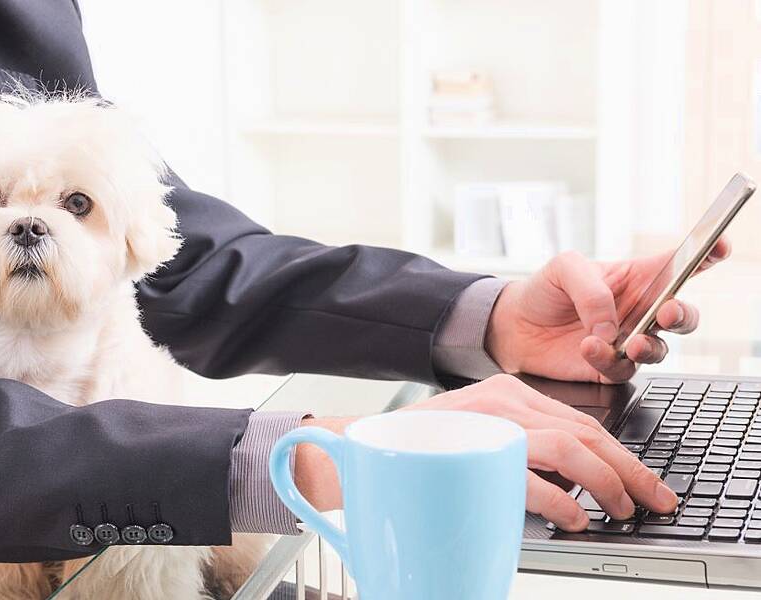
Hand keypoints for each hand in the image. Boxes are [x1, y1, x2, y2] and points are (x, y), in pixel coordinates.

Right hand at [293, 375, 679, 531]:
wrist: (354, 450)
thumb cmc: (414, 452)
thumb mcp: (474, 439)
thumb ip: (516, 450)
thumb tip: (571, 486)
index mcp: (508, 393)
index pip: (581, 421)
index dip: (621, 455)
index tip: (644, 484)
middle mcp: (504, 399)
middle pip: (588, 431)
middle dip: (630, 470)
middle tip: (653, 500)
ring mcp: (489, 420)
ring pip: (572, 446)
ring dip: (607, 483)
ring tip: (620, 511)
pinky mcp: (473, 445)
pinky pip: (533, 472)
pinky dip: (563, 499)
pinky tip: (574, 517)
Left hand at [486, 241, 730, 382]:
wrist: (513, 325)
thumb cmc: (545, 290)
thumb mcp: (564, 269)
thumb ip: (591, 289)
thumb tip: (610, 326)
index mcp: (639, 278)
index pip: (681, 265)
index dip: (707, 254)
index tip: (719, 246)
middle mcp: (640, 311)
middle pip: (682, 315)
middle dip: (683, 315)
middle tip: (666, 313)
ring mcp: (628, 341)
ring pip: (660, 350)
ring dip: (647, 346)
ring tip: (627, 342)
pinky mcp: (609, 368)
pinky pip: (621, 369)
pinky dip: (606, 359)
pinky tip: (589, 346)